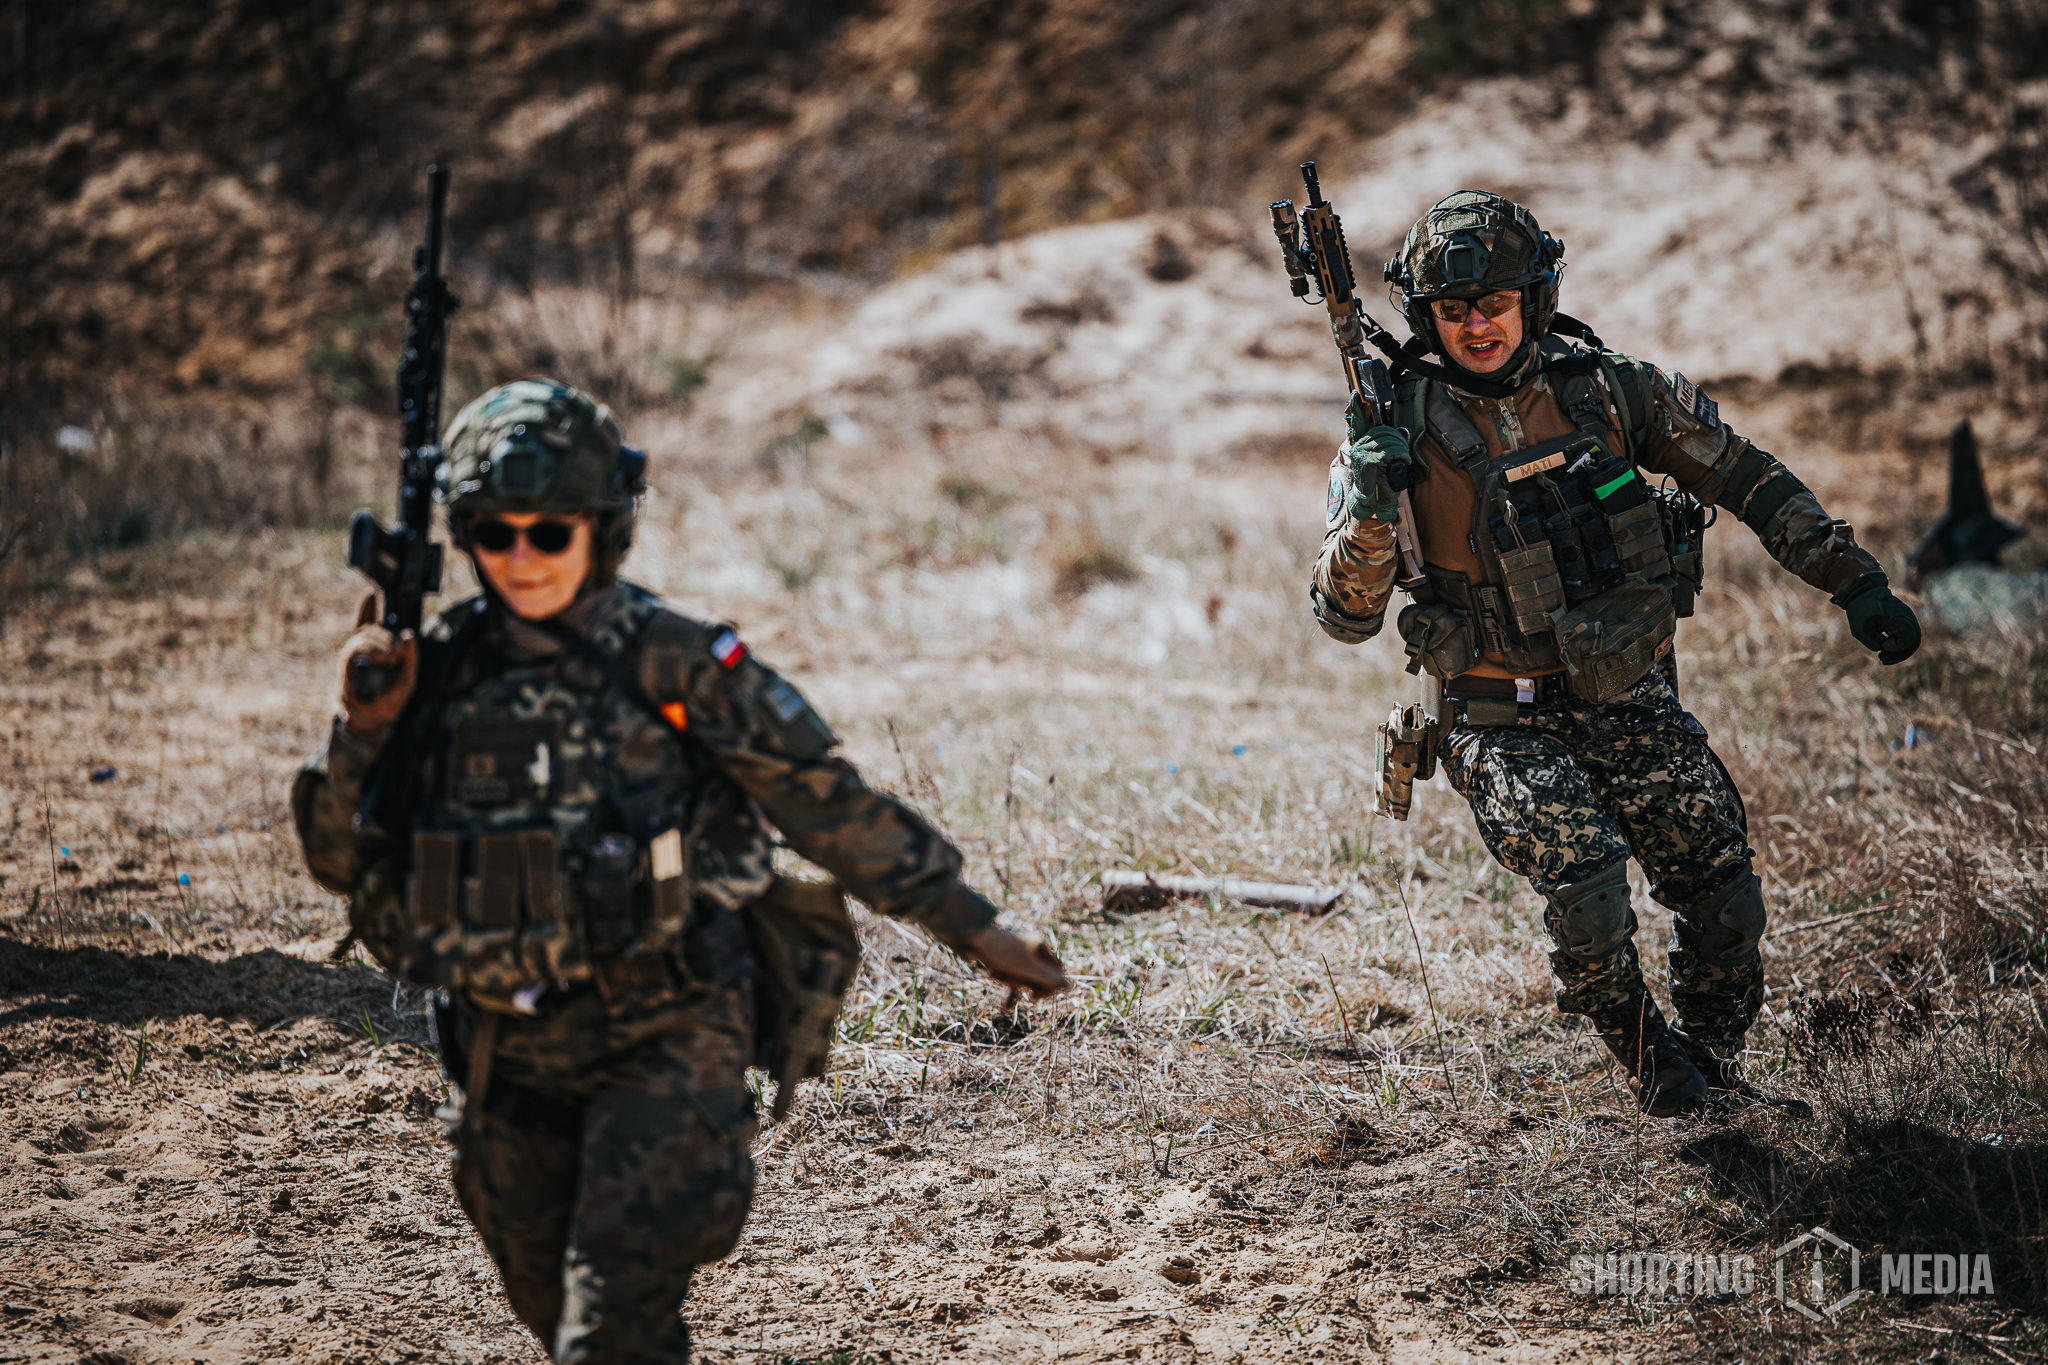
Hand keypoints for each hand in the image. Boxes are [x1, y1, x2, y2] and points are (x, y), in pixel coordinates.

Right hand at [339, 592, 417, 732]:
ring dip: (379, 644)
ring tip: (393, 656)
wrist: (375, 723)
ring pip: (361, 640)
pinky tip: (382, 653)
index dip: (367, 608)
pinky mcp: (346, 672)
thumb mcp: (408, 677)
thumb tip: (409, 634)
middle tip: (399, 650)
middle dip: (385, 637)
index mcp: (373, 651)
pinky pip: (352, 653)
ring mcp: (350, 660)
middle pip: (368, 631)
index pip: (367, 624)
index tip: (371, 592)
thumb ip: (411, 656)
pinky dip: (367, 650)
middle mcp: (358, 652)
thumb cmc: (390, 698)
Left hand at [961, 925, 1069, 1001]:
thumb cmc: (1003, 953)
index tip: (1035, 997)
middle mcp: (1031, 949)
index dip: (1049, 987)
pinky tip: (1003, 999)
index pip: (1056, 972)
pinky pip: (1011, 977)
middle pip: (1038, 977)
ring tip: (998, 974)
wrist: (971, 938)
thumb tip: (1069, 986)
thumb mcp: (1028, 969)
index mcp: (1041, 947)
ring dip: (1012, 984)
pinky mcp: (1002, 958)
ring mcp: (1016, 954)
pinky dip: (1007, 986)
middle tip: (1013, 982)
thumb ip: (1049, 979)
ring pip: (1023, 978)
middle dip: (1025, 985)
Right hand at [1346, 425, 1407, 523]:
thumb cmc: (1379, 481)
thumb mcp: (1387, 459)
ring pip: (1389, 442)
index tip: (1403, 445)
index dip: (1395, 434)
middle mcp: (1359, 448)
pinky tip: (1406, 462)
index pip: (1380, 430)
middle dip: (1400, 441)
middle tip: (1406, 453)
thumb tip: (1403, 430)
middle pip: (1385, 434)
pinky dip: (1402, 455)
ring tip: (1406, 458)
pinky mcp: (1368, 462)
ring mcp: (1362, 455)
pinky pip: (1389, 452)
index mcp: (1361, 445)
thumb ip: (1393, 444)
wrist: (1372, 500)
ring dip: (1403, 449)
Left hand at [1836, 578, 1921, 664]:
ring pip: (1912, 639)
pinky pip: (1907, 634)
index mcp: (1899, 617)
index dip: (1898, 647)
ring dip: (1899, 651)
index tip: (1883, 646)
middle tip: (1883, 660)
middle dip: (1900, 654)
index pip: (1909, 638)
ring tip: (1882, 658)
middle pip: (1914, 641)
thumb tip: (1886, 649)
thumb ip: (1875, 644)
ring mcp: (1907, 617)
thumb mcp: (1862, 631)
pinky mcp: (1903, 619)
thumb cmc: (1860, 610)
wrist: (1861, 592)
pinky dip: (1898, 644)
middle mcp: (1907, 616)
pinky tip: (1884, 649)